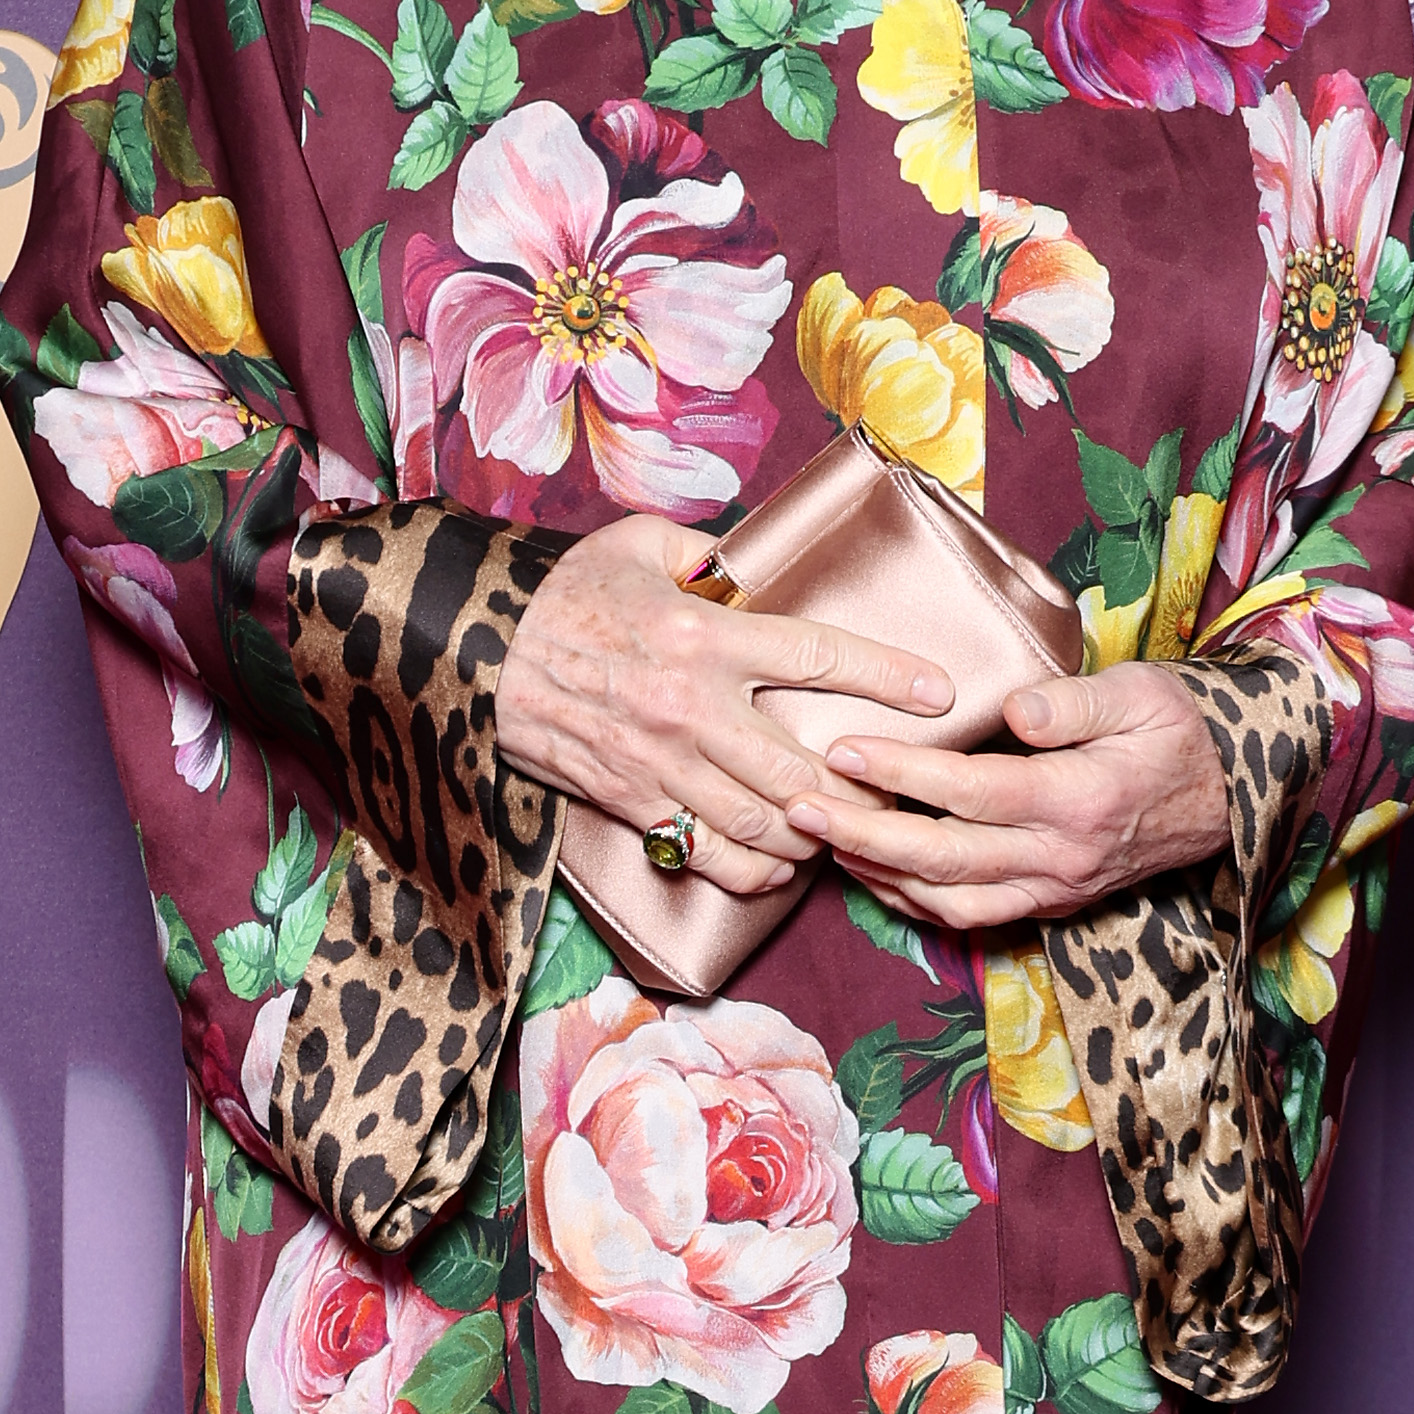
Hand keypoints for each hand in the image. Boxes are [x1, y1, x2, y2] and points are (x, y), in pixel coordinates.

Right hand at [492, 514, 955, 894]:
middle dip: (858, 793)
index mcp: (704, 636)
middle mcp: (692, 707)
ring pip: (763, 824)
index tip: (938, 692)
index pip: (818, 657)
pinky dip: (753, 869)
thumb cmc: (559, 593)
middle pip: (803, 771)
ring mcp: (662, 763)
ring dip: (812, 836)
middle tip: (889, 793)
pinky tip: (778, 864)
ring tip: (840, 832)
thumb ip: (700, 550)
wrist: (475, 652)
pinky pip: (707, 853)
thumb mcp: (634, 545)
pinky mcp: (632, 801)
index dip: (886, 676)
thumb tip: (743, 559)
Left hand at [810, 661, 1228, 933]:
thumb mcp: (1142, 692)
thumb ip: (1072, 702)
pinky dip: (913, 901)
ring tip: (820, 840)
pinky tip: (873, 873)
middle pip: (942, 857)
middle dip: (861, 833)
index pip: (970, 791)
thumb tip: (1013, 709)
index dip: (898, 773)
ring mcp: (1055, 889)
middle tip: (796, 806)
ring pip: (948, 900)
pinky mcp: (1051, 902)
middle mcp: (1062, 857)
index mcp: (1081, 800)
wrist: (1233, 792)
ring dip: (877, 874)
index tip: (840, 749)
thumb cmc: (1181, 729)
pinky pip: (970, 916)